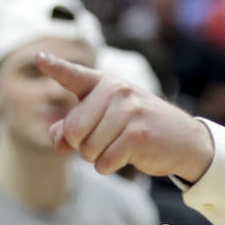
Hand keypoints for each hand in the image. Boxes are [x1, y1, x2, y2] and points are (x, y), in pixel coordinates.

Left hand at [37, 53, 213, 180]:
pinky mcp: (138, 135)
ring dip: (97, 158)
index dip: (55, 67)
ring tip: (118, 147)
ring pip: (88, 149)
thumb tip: (58, 143)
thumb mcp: (106, 121)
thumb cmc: (139, 128)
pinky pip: (104, 162)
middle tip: (104, 142)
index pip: (74, 75)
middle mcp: (116, 91)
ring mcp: (129, 111)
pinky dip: (109, 166)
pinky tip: (126, 157)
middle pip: (73, 130)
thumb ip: (74, 127)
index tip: (39, 58)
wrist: (184, 140)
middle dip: (82, 145)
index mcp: (105, 83)